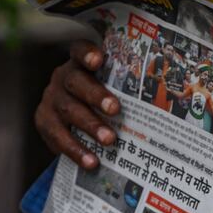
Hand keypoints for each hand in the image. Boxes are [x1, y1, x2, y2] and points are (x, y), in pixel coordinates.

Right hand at [35, 40, 120, 168]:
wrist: (70, 118)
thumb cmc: (103, 98)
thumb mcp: (112, 88)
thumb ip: (128, 89)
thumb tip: (168, 101)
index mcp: (80, 64)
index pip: (79, 51)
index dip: (87, 54)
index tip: (98, 59)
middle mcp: (63, 78)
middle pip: (76, 82)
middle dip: (96, 95)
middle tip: (116, 109)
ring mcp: (52, 100)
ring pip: (68, 110)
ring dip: (90, 126)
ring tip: (110, 141)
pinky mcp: (44, 122)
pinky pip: (58, 136)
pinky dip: (75, 150)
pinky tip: (92, 161)